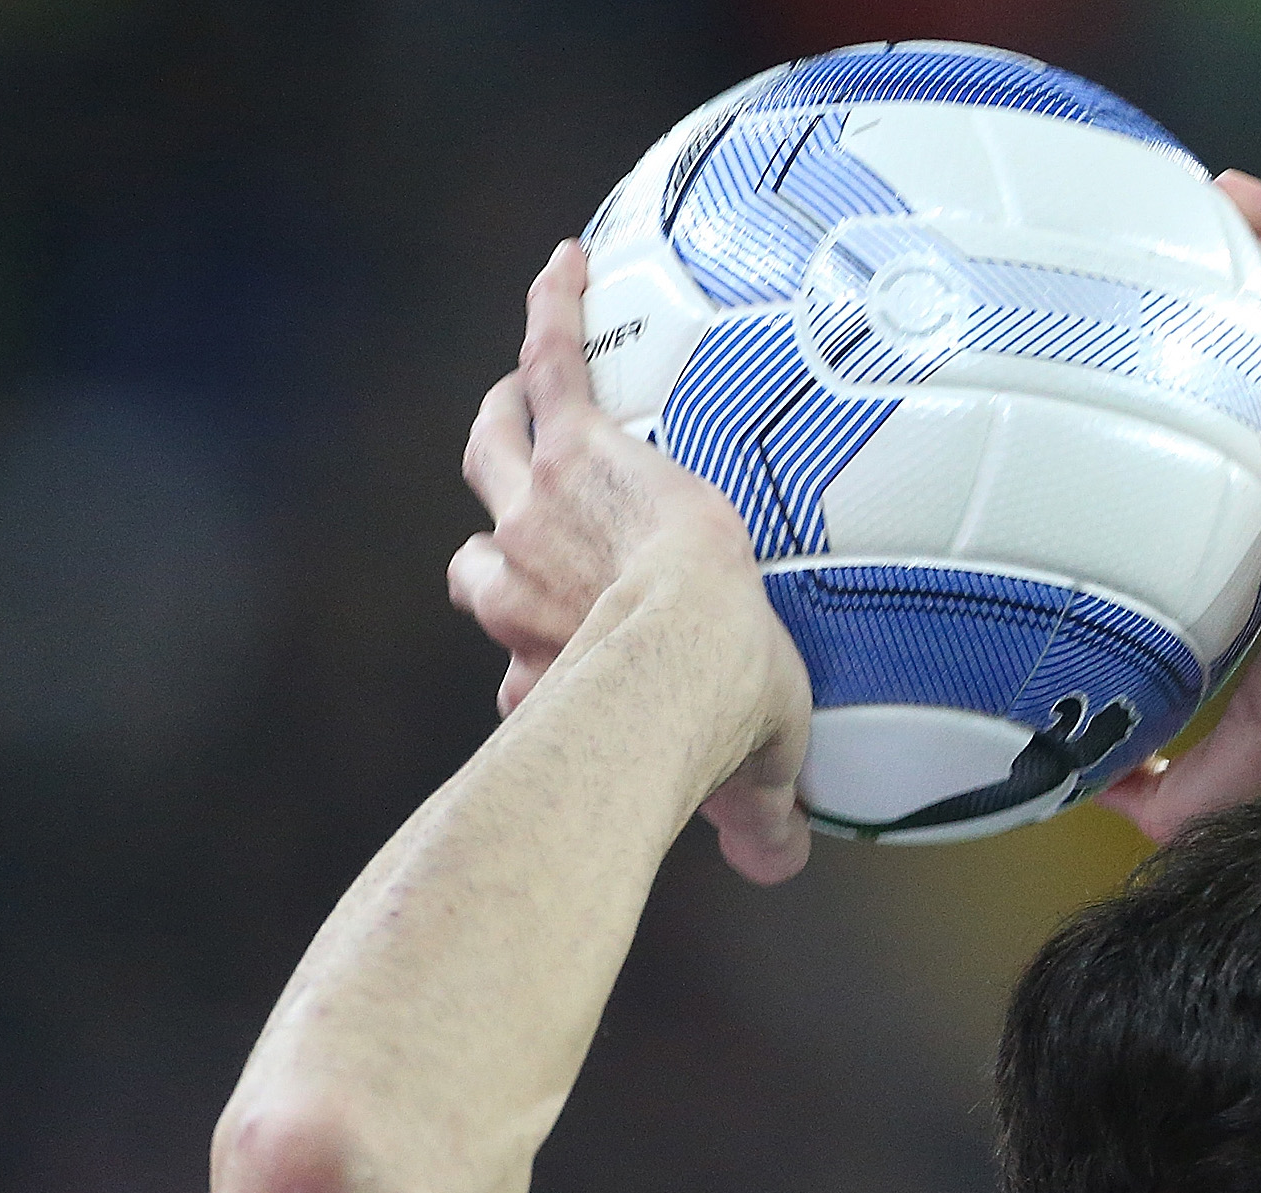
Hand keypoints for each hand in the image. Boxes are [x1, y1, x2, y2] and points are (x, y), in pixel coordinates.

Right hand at [450, 242, 812, 883]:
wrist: (687, 657)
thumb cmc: (709, 727)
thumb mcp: (747, 775)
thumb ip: (762, 816)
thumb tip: (782, 865)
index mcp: (548, 668)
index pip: (528, 665)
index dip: (544, 673)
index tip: (574, 683)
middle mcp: (519, 593)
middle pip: (479, 559)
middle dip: (497, 544)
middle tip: (523, 512)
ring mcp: (538, 515)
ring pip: (492, 450)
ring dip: (501, 421)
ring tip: (519, 381)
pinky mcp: (576, 448)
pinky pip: (553, 362)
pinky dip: (553, 309)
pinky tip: (567, 259)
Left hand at [1099, 173, 1260, 840]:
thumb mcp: (1248, 744)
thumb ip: (1174, 789)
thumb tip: (1090, 810)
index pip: (1235, 478)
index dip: (1183, 441)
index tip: (1118, 411)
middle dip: (1211, 338)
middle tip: (1137, 292)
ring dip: (1248, 272)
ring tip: (1181, 220)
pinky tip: (1242, 200)